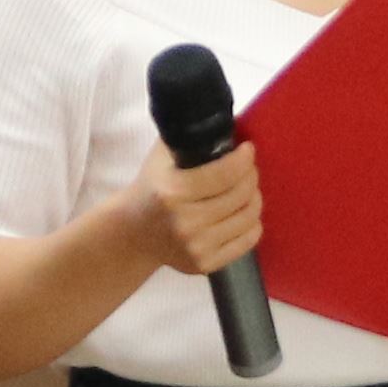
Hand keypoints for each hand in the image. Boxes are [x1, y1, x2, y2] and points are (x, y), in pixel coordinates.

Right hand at [125, 138, 264, 279]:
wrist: (133, 233)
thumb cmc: (151, 189)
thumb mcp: (161, 158)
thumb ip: (187, 138)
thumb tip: (225, 122)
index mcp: (173, 192)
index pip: (225, 173)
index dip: (244, 158)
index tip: (247, 149)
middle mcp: (185, 222)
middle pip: (241, 194)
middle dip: (250, 175)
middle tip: (247, 168)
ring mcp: (196, 247)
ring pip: (249, 217)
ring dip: (254, 198)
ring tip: (246, 189)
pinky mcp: (205, 264)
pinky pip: (248, 241)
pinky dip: (252, 224)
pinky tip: (243, 213)